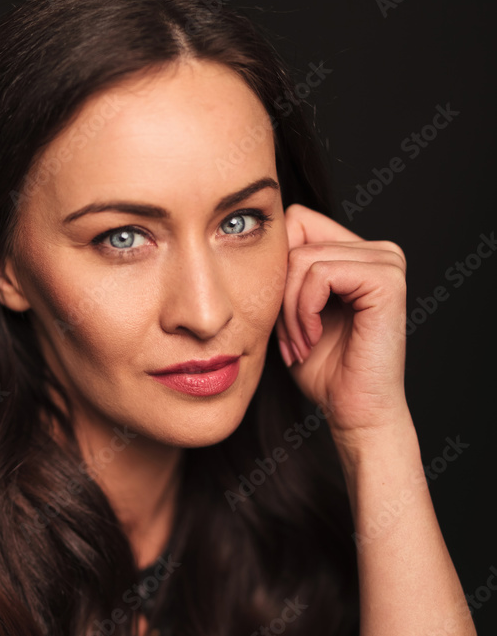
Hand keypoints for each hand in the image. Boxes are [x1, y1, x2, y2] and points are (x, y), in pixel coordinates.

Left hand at [275, 203, 409, 438]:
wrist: (354, 411)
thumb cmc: (325, 370)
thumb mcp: (291, 313)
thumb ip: (283, 274)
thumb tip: (248, 240)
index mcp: (359, 253)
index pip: (296, 223)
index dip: (276, 271)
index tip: (284, 322)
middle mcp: (379, 250)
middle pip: (295, 239)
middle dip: (281, 296)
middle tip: (292, 340)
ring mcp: (387, 261)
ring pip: (303, 259)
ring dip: (290, 311)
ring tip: (303, 343)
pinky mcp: (387, 280)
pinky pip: (320, 274)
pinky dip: (305, 311)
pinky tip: (315, 337)